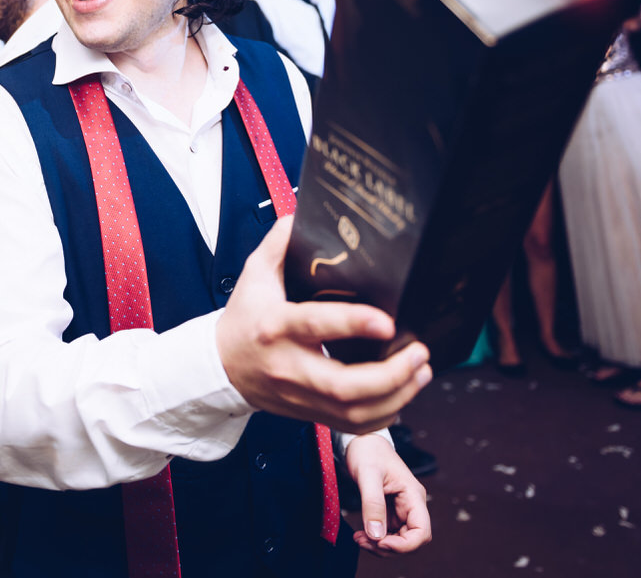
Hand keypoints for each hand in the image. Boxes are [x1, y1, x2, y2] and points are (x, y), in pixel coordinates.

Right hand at [215, 217, 431, 432]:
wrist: (220, 366)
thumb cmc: (243, 317)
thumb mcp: (254, 272)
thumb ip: (281, 242)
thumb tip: (306, 215)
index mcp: (273, 326)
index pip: (315, 325)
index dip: (354, 324)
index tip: (388, 321)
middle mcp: (287, 365)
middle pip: (342, 385)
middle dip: (391, 374)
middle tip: (419, 353)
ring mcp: (298, 395)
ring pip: (353, 412)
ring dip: (397, 396)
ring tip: (421, 371)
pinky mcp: (307, 414)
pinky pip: (351, 426)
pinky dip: (384, 417)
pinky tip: (403, 395)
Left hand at [347, 433, 430, 556]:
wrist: (361, 440)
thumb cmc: (367, 451)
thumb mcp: (368, 474)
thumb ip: (372, 504)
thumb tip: (376, 535)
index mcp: (413, 495)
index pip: (422, 531)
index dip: (405, 545)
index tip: (381, 542)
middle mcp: (411, 505)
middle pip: (411, 540)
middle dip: (388, 547)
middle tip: (363, 542)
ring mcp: (401, 509)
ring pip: (398, 540)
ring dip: (380, 546)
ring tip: (359, 539)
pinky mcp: (389, 511)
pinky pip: (387, 533)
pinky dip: (375, 539)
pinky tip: (360, 535)